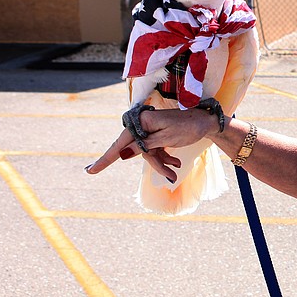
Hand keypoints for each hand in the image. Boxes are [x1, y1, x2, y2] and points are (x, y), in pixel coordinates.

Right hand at [85, 108, 215, 181]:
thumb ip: (144, 146)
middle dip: (154, 164)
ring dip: (161, 164)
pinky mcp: (158, 135)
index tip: (90, 171)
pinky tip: (175, 166)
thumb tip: (122, 154)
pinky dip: (164, 159)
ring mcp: (150, 130)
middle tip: (170, 175)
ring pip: (148, 153)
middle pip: (138, 151)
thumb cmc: (188, 127)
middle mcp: (143, 125)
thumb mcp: (166, 138)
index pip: (121, 144)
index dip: (106, 159)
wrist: (207, 122)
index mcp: (142, 121)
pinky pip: (155, 150)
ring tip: (175, 173)